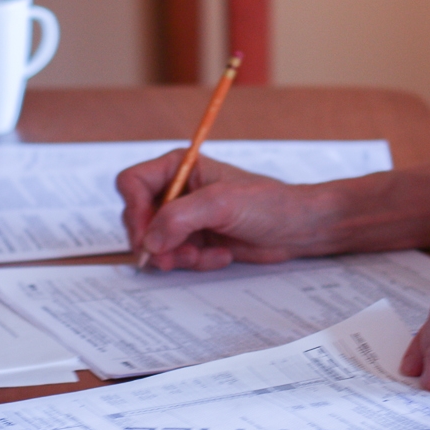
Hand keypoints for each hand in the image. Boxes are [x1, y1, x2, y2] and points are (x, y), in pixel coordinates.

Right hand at [117, 151, 339, 270]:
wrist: (298, 228)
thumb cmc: (268, 203)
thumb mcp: (222, 203)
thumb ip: (180, 217)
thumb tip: (149, 240)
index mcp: (179, 166)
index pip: (132, 183)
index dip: (135, 210)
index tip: (150, 234)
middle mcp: (177, 190)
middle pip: (137, 217)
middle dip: (156, 242)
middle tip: (175, 257)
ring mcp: (185, 217)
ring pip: (154, 243)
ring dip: (176, 256)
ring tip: (204, 256)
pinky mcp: (195, 239)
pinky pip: (175, 257)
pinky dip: (194, 262)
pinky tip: (221, 255)